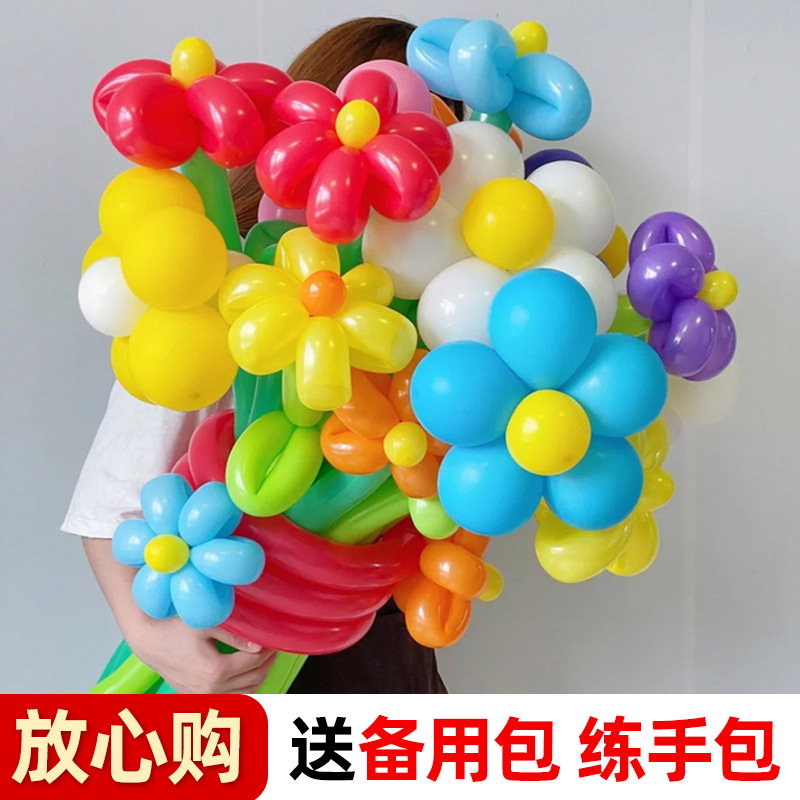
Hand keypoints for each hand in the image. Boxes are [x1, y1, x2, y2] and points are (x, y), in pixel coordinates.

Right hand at [82, 537, 275, 693]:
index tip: (275, 637)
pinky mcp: (198, 697)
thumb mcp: (208, 625)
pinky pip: (232, 696)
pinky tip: (248, 670)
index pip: (254, 661)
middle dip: (268, 661)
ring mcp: (204, 696)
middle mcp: (211, 689)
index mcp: (216, 671)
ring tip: (265, 656)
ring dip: (259, 674)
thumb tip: (261, 644)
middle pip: (254, 678)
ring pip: (246, 692)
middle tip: (274, 645)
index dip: (269, 648)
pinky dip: (245, 685)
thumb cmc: (175, 628)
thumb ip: (236, 636)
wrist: (148, 641)